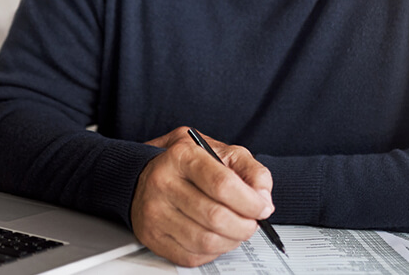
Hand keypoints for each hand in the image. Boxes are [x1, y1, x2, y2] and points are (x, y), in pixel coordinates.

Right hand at [131, 126, 273, 266]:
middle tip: (252, 223)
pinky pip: (192, 255)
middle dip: (245, 225)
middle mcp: (163, 183)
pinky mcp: (152, 236)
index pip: (222, 184)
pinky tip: (216, 236)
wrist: (144, 174)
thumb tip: (263, 199)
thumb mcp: (222, 153)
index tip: (263, 208)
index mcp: (182, 156)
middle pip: (216, 217)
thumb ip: (251, 170)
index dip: (250, 202)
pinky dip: (213, 251)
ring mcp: (154, 212)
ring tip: (236, 229)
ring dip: (231, 240)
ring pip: (206, 241)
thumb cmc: (188, 165)